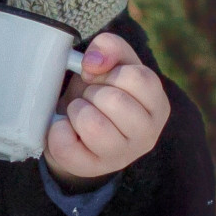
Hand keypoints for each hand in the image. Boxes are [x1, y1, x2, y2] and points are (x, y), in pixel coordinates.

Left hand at [43, 32, 170, 184]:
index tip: (102, 79)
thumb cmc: (101, 92)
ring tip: (80, 113)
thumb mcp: (112, 63)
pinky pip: (65, 144)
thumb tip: (94, 62)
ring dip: (76, 111)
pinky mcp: (92, 168)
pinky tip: (66, 129)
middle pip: (114, 100)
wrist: (80, 129)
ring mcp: (122, 156)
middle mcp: (148, 134)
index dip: (111, 73)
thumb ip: (110, 47)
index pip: (138, 78)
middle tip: (91, 99)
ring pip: (92, 124)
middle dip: (92, 93)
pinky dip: (57, 130)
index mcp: (158, 105)